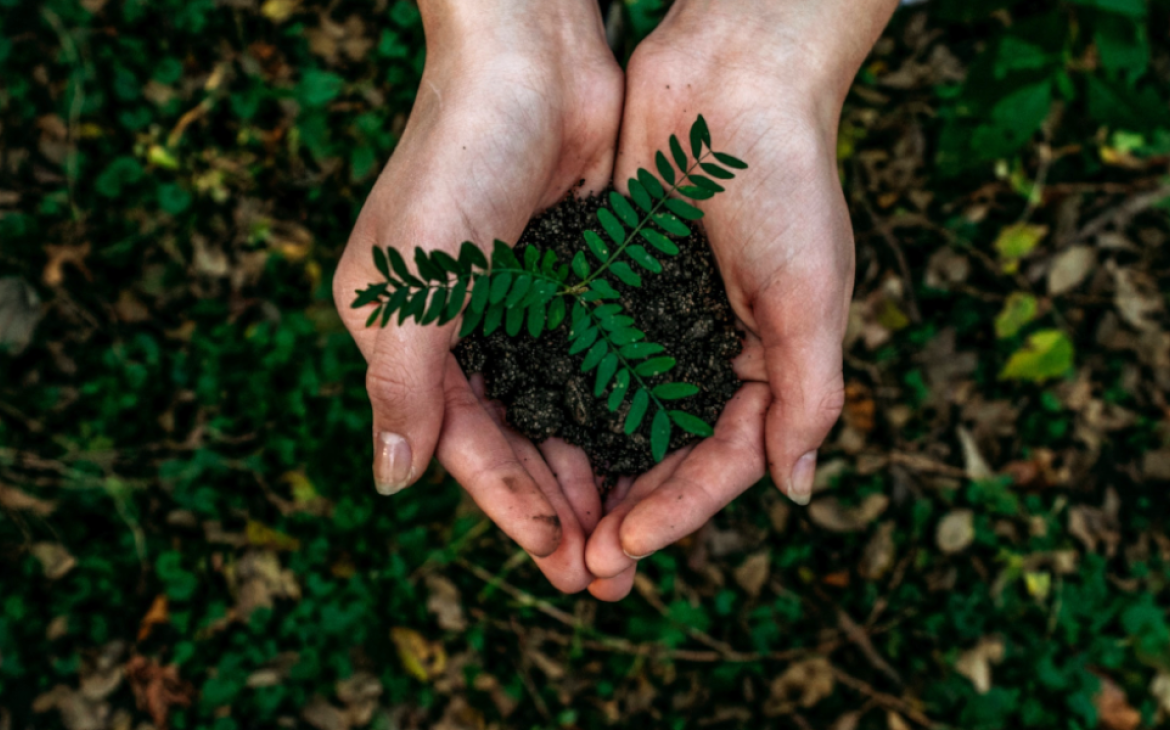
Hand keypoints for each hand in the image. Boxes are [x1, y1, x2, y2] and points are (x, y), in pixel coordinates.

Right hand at [333, 0, 621, 591]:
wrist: (531, 58)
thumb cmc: (457, 159)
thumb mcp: (411, 282)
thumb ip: (401, 385)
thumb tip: (391, 483)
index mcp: (410, 336)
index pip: (463, 445)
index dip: (510, 506)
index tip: (559, 559)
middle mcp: (463, 330)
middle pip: (514, 442)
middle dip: (558, 508)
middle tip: (605, 574)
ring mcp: (522, 308)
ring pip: (559, 413)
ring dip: (592, 473)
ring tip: (632, 533)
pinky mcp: (573, 282)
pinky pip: (596, 366)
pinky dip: (616, 413)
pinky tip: (649, 455)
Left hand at [584, 0, 897, 599]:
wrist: (733, 76)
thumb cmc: (786, 181)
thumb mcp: (811, 295)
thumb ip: (808, 394)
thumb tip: (796, 490)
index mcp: (767, 364)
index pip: (721, 462)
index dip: (677, 511)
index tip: (623, 547)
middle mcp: (710, 353)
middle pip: (665, 455)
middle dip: (627, 512)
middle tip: (581, 567)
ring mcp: (658, 322)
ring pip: (618, 419)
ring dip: (588, 474)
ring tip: (550, 526)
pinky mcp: (613, 287)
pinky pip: (584, 360)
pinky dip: (562, 402)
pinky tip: (527, 440)